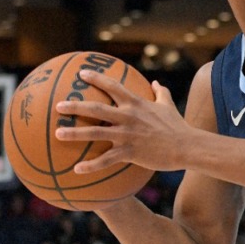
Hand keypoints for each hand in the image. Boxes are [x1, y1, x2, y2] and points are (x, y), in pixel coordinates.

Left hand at [55, 69, 189, 172]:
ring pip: (96, 132)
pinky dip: (91, 165)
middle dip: (75, 106)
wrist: (187, 146)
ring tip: (57, 134)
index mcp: (137, 104)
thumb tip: (157, 83)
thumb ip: (161, 93)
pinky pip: (107, 160)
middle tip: (58, 105)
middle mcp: (129, 117)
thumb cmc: (178, 126)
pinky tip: (76, 169)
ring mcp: (128, 135)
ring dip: (75, 134)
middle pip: (97, 108)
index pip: (113, 86)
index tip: (81, 74)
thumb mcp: (168, 106)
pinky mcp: (130, 152)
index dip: (96, 78)